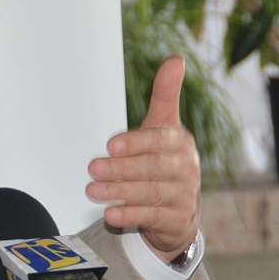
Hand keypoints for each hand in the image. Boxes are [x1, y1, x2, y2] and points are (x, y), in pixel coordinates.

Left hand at [86, 56, 201, 261]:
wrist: (180, 211)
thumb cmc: (164, 162)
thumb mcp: (164, 127)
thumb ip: (166, 95)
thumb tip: (176, 58)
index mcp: (180, 142)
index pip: (159, 140)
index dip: (136, 142)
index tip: (111, 145)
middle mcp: (186, 168)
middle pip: (153, 168)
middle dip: (121, 169)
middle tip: (93, 168)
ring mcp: (184, 195)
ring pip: (151, 193)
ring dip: (120, 192)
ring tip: (92, 191)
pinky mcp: (178, 220)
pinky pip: (153, 217)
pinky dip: (131, 215)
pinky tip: (110, 214)